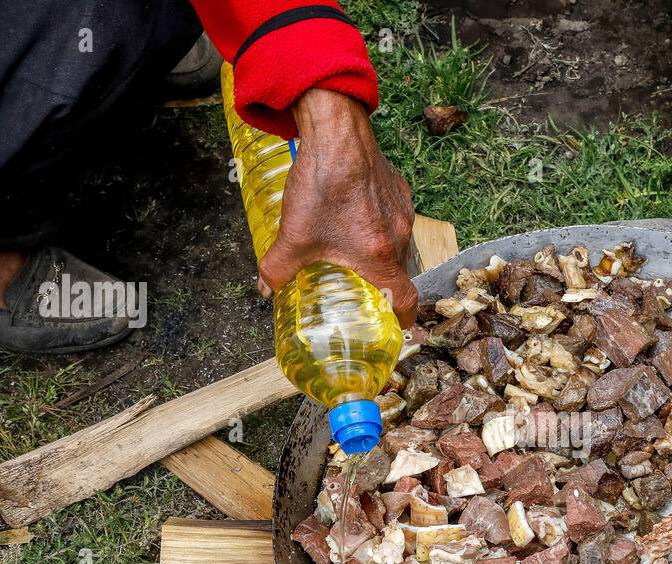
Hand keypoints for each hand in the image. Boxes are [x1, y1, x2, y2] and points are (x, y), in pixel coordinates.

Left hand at [257, 88, 418, 327]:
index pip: (405, 299)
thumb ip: (278, 269)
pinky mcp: (398, 189)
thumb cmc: (323, 183)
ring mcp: (402, 211)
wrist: (337, 131)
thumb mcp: (294, 234)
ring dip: (380, 251)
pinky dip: (379, 223)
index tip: (395, 324)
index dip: (403, 317)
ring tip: (354, 248)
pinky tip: (354, 213)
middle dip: (383, 283)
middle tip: (362, 286)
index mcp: (379, 257)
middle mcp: (399, 236)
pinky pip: (394, 216)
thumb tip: (266, 290)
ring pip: (397, 243)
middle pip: (399, 271)